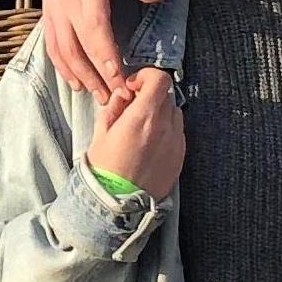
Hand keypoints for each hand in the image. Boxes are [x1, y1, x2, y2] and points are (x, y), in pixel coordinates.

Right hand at [41, 0, 165, 105]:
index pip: (96, 30)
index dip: (106, 58)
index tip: (119, 80)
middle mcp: (66, 3)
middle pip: (78, 48)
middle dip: (97, 76)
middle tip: (116, 99)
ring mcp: (54, 10)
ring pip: (62, 51)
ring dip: (79, 76)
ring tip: (98, 97)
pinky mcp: (48, 14)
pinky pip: (52, 45)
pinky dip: (62, 66)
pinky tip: (76, 82)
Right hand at [87, 68, 183, 198]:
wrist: (117, 205)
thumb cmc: (104, 170)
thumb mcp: (101, 133)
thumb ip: (114, 107)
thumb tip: (123, 96)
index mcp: (142, 117)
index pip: (159, 79)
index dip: (145, 76)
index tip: (133, 87)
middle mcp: (164, 127)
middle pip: (166, 95)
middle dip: (150, 95)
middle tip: (134, 107)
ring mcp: (175, 142)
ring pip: (174, 113)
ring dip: (160, 112)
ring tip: (143, 128)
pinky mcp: (180, 157)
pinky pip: (177, 133)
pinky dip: (166, 130)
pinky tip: (150, 144)